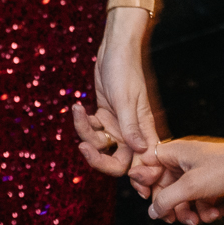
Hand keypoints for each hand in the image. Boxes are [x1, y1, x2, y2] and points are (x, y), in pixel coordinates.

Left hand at [93, 7, 164, 168]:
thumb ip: (131, 126)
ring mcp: (116, 126)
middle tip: (84, 147)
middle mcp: (130, 132)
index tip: (122, 174)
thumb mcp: (126, 98)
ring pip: (99, 147)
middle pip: (117, 163)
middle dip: (98, 160)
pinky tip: (78, 106)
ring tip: (80, 111)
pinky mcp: (103, 117)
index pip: (145, 164)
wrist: (114, 49)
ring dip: (85, 132)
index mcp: (144, 130)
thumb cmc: (125, 70)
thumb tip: (141, 152)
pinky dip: (82, 121)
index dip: (137, 176)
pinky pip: (91, 130)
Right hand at [142, 138, 223, 224]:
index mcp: (174, 152)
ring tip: (203, 218)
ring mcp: (198, 170)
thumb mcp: (190, 187)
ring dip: (192, 212)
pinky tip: (218, 211)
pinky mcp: (212, 180)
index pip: (146, 166)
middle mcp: (184, 160)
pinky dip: (207, 208)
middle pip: (165, 187)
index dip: (144, 183)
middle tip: (179, 219)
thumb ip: (166, 200)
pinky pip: (200, 199)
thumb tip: (152, 211)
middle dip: (173, 206)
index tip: (148, 198)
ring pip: (184, 197)